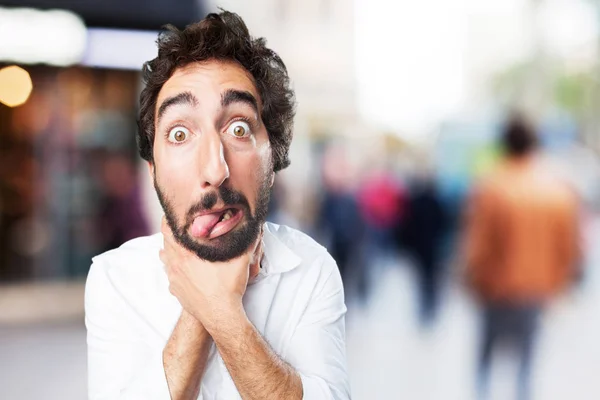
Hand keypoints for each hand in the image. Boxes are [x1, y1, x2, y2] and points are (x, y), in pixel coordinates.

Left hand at [159, 217, 262, 332]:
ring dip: (170, 249)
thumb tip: (255, 225)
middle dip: (171, 232)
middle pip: (164, 241)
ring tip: (179, 243)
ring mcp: (174, 279)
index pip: (168, 229)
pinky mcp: (176, 290)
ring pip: (165, 258)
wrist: (221, 315)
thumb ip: (247, 240)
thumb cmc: (229, 287)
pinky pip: (170, 274)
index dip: (170, 218)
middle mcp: (176, 264)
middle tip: (179, 224)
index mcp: (187, 253)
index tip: (176, 212)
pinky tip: (180, 265)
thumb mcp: (242, 260)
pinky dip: (173, 266)